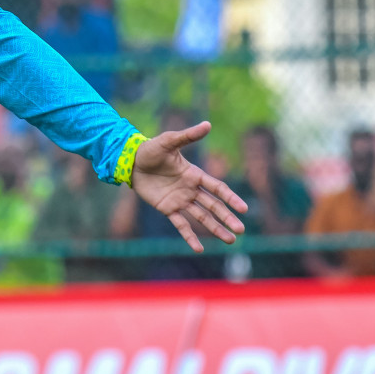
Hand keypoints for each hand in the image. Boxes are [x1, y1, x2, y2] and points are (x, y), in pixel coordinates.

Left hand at [129, 121, 247, 251]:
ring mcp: (179, 200)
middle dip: (227, 218)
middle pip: (213, 206)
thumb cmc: (151, 149)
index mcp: (194, 174)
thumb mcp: (169, 141)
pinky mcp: (166, 208)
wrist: (130, 161)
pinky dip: (189, 236)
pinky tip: (199, 249)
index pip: (217, 188)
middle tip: (241, 230)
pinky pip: (180, 224)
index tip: (244, 209)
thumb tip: (208, 124)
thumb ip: (188, 136)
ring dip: (215, 228)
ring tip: (230, 240)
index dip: (230, 198)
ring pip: (201, 217)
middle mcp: (190, 189)